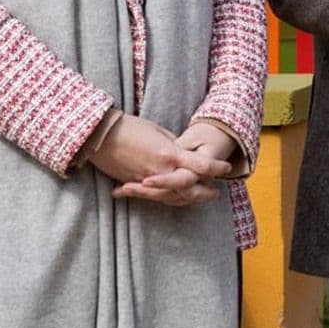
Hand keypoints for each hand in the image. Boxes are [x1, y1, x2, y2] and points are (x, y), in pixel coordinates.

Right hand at [88, 114, 230, 205]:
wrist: (101, 136)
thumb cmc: (131, 127)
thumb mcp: (158, 132)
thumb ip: (174, 145)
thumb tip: (184, 152)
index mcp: (171, 154)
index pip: (202, 166)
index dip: (217, 168)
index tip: (227, 168)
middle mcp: (162, 171)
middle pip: (191, 189)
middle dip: (205, 193)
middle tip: (215, 193)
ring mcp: (148, 180)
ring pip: (173, 197)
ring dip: (188, 200)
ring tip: (197, 199)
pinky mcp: (136, 184)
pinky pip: (155, 196)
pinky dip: (166, 199)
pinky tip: (174, 199)